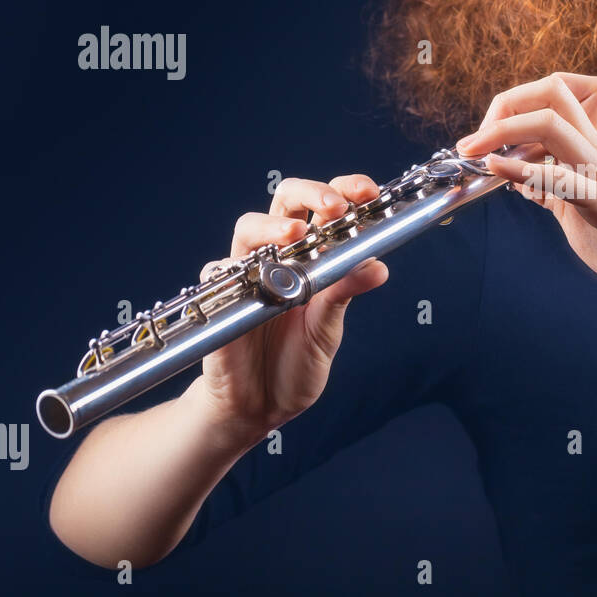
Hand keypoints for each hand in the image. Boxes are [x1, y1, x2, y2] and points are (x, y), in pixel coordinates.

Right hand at [194, 174, 390, 444]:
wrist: (260, 406)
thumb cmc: (296, 363)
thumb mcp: (328, 329)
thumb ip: (346, 292)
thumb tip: (379, 267)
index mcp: (314, 256)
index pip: (326, 207)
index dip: (345, 190)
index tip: (368, 193)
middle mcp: (280, 256)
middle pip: (286, 201)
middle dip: (311, 193)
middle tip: (334, 207)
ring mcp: (248, 273)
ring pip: (248, 227)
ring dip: (272, 225)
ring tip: (296, 233)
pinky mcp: (221, 297)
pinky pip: (217, 272)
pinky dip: (232, 268)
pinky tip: (251, 278)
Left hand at [455, 72, 596, 299]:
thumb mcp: (582, 208)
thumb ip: (554, 190)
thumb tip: (521, 180)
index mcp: (593, 148)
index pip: (561, 93)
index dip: (517, 102)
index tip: (488, 136)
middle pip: (553, 91)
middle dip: (505, 104)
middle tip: (473, 139)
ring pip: (553, 122)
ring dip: (503, 130)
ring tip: (474, 150)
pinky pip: (562, 178)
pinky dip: (522, 169)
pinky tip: (497, 170)